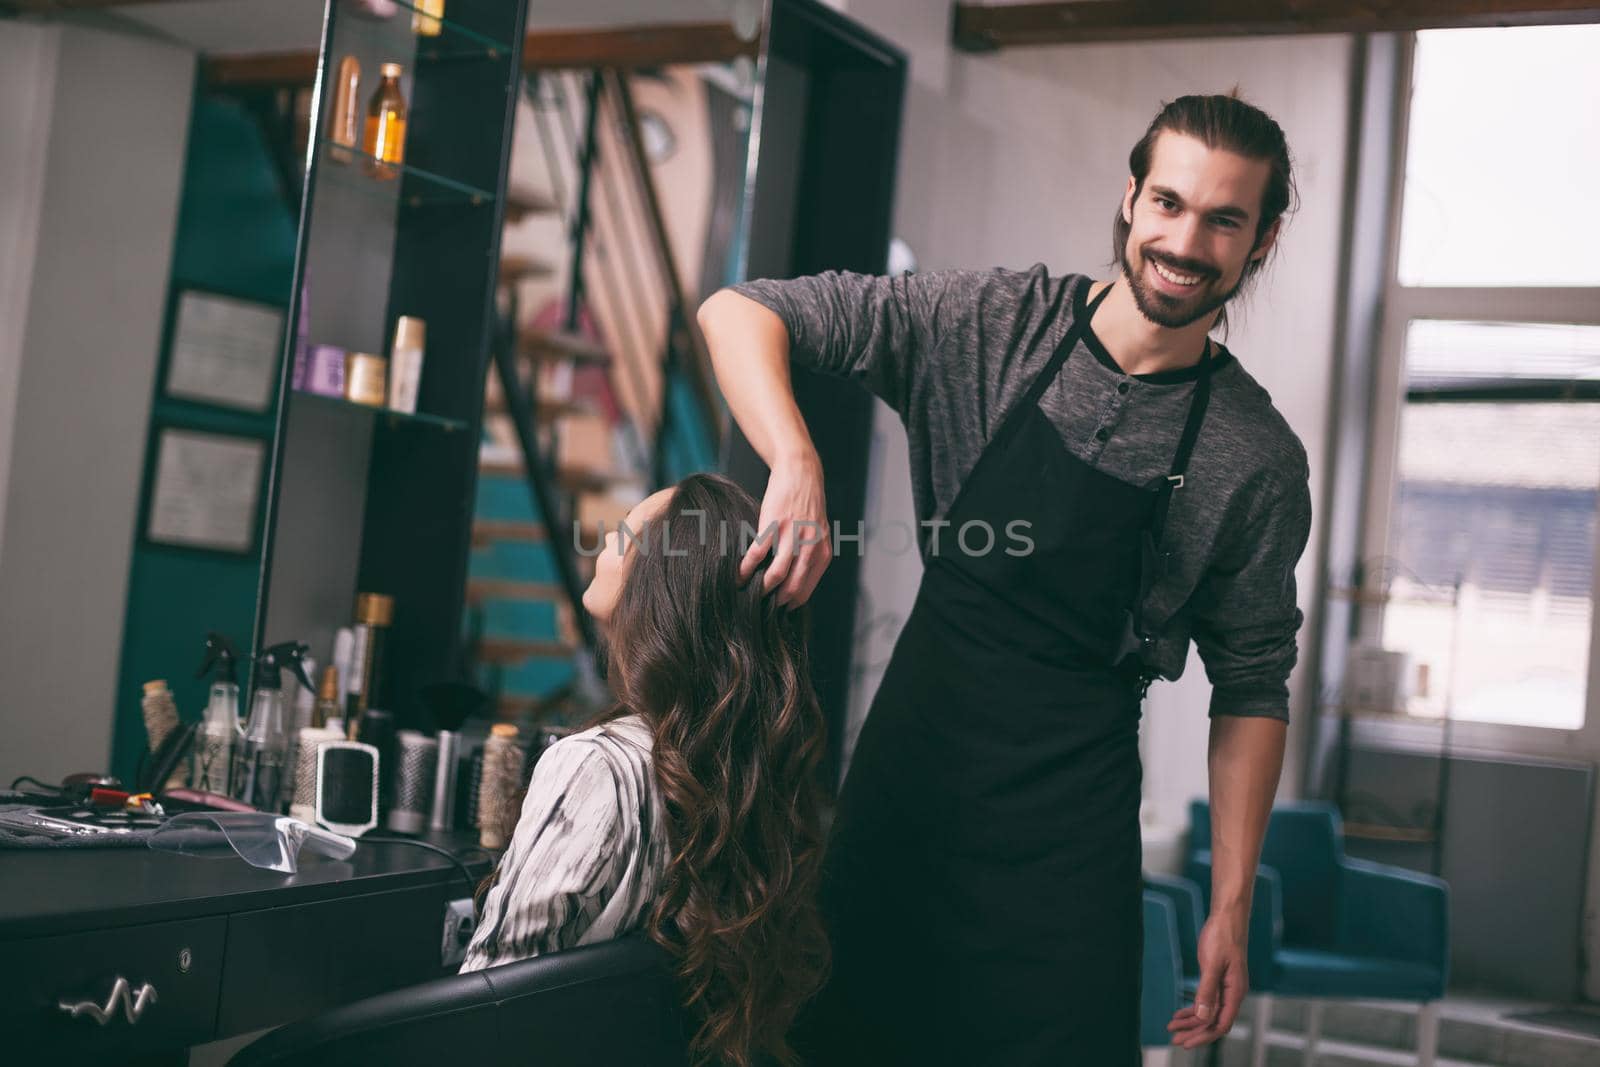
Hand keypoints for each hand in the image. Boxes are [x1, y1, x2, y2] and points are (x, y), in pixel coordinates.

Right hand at [740, 452, 830, 608]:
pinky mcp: (774, 524)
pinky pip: (758, 553)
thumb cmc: (808, 504)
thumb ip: (811, 555)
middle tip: (761, 607)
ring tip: (749, 593)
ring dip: (761, 588)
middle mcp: (810, 547)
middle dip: (776, 601)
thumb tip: (795, 581)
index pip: (807, 589)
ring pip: (776, 574)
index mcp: (822, 552)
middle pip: (792, 587)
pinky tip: (739, 574)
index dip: (791, 603)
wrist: (801, 473)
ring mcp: (792, 536)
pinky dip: (746, 568)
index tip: (778, 610)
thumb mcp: (819, 532)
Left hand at [1166, 912, 1247, 1048]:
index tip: (1187, 1042)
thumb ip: (1207, 991)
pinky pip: (1205, 1001)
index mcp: (1235, 992)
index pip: (1221, 1024)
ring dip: (1191, 1022)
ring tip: (1172, 1028)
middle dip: (1194, 1033)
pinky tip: (1179, 1014)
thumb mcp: (1212, 964)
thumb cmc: (1222, 938)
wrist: (1226, 918)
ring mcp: (1224, 988)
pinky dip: (1192, 1009)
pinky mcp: (1216, 980)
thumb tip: (1202, 1017)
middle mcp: (1232, 994)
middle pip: (1213, 1022)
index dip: (1204, 1035)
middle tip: (1174, 1040)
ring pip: (1208, 1013)